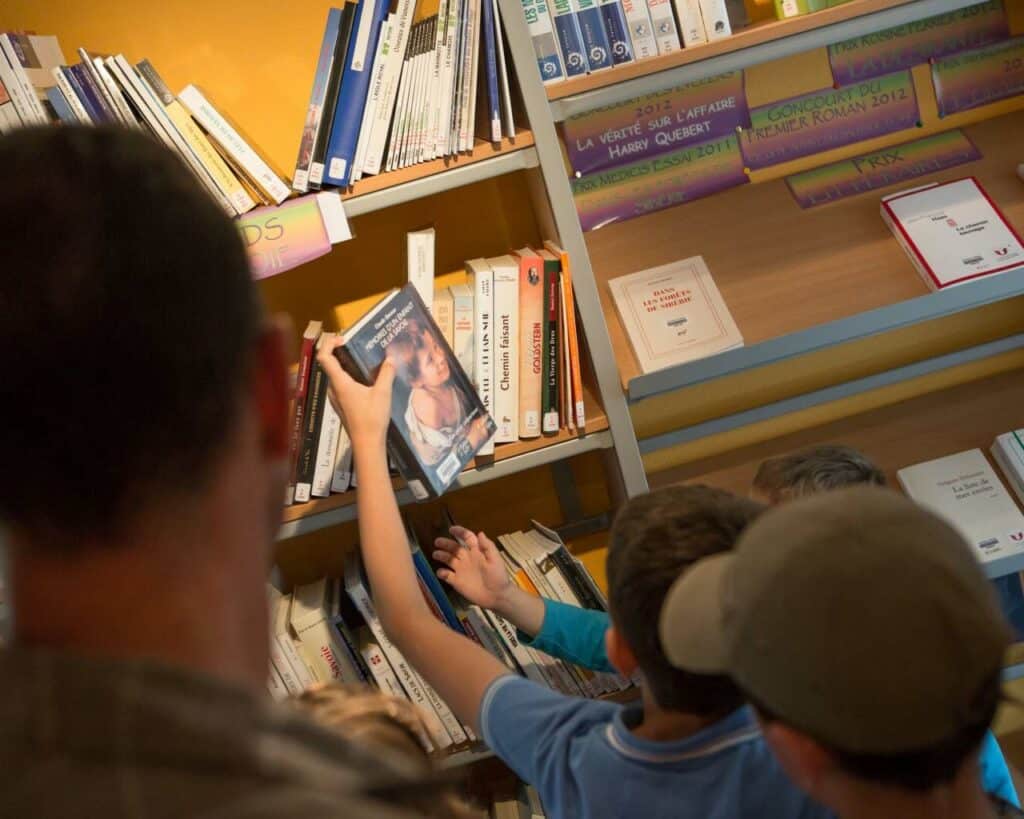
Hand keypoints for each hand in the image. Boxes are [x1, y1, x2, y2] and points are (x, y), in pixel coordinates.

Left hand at [317, 335, 394, 449]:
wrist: (367, 444)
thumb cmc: (372, 418)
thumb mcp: (383, 393)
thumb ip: (386, 373)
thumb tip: (390, 359)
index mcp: (340, 383)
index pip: (325, 357)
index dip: (329, 343)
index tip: (342, 338)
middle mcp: (333, 389)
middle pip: (330, 365)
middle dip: (340, 352)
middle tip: (356, 346)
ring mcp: (336, 399)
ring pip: (336, 377)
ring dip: (345, 366)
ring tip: (363, 362)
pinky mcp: (341, 406)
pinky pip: (341, 386)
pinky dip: (349, 378)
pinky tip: (365, 382)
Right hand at [433, 526, 511, 609]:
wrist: (496, 596)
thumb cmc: (498, 577)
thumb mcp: (495, 560)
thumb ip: (488, 547)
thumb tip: (480, 533)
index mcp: (476, 552)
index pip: (467, 538)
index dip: (460, 532)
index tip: (451, 529)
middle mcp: (467, 559)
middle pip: (454, 548)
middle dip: (446, 543)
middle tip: (437, 541)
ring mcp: (461, 570)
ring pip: (448, 560)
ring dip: (441, 556)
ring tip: (435, 554)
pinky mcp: (457, 582)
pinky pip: (446, 575)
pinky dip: (441, 573)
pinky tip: (440, 572)